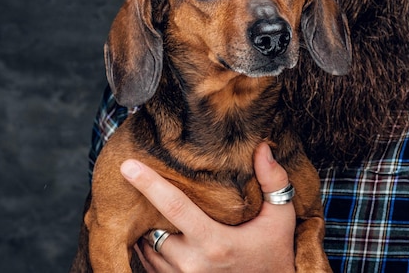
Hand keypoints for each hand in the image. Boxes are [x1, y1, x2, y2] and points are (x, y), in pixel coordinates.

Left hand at [120, 142, 296, 272]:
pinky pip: (151, 265)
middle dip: (146, 207)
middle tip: (140, 183)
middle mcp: (193, 263)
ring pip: (148, 248)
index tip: (127, 166)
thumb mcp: (281, 216)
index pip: (174, 207)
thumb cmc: (276, 251)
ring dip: (148, 228)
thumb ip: (273, 181)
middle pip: (153, 228)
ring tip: (152, 209)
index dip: (149, 184)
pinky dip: (151, 248)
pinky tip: (162, 232)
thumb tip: (262, 147)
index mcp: (215, 243)